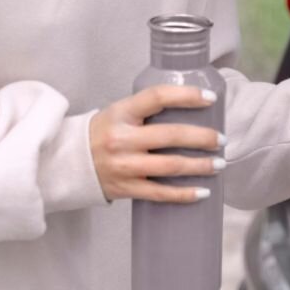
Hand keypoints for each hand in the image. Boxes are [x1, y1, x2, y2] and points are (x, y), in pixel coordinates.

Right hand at [89, 85, 225, 202]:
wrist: (67, 162)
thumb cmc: (103, 133)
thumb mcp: (119, 113)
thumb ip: (148, 111)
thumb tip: (192, 109)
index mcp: (121, 113)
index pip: (157, 97)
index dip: (187, 95)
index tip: (210, 99)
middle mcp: (122, 138)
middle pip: (170, 135)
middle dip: (202, 138)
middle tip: (222, 140)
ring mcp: (124, 165)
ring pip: (170, 166)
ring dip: (200, 166)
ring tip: (220, 164)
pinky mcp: (126, 188)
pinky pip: (160, 193)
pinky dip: (184, 194)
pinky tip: (203, 192)